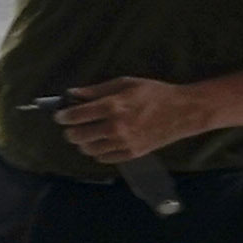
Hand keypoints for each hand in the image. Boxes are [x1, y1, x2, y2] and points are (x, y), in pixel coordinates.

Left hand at [55, 76, 217, 161]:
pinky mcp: (131, 154)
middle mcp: (115, 127)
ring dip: (83, 143)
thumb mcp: (125, 83)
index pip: (76, 116)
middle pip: (78, 136)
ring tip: (86, 135)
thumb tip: (73, 93)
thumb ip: (96, 90)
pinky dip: (98, 152)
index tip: (60, 116)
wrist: (182, 112)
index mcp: (112, 106)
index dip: (63, 116)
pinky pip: (104, 158)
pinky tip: (101, 143)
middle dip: (70, 131)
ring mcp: (123, 143)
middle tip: (71, 127)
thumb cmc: (154, 94)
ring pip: (89, 150)